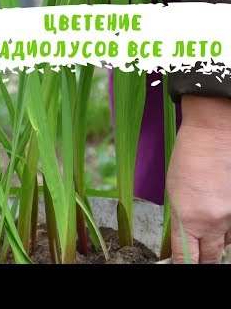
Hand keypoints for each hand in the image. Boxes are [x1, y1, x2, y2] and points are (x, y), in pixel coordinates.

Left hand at [167, 95, 230, 262]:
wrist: (214, 134)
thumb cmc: (188, 159)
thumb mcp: (174, 193)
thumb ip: (182, 221)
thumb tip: (187, 240)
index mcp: (188, 218)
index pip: (187, 258)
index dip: (183, 266)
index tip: (181, 266)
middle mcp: (213, 222)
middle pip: (211, 258)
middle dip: (204, 261)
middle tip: (199, 259)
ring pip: (227, 243)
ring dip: (218, 241)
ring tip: (209, 227)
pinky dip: (229, 228)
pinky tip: (221, 215)